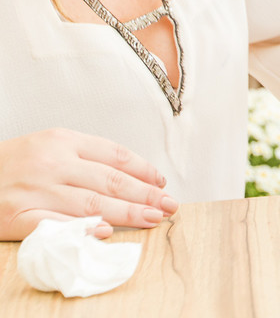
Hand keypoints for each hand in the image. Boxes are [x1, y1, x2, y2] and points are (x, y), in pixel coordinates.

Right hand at [0, 128, 177, 240]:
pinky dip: (82, 230)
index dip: (143, 171)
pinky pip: (55, 225)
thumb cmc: (15, 163)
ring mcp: (35, 190)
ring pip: (91, 203)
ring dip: (127, 214)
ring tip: (152, 219)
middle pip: (110, 180)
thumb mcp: (50, 146)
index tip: (162, 184)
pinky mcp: (17, 215)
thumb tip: (134, 177)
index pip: (115, 155)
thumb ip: (86, 157)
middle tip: (170, 206)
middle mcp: (52, 163)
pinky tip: (104, 233)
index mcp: (63, 140)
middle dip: (145, 195)